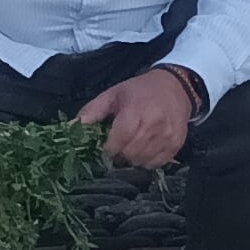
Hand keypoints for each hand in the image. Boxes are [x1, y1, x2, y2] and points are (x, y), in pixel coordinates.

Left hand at [80, 66, 197, 168]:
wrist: (175, 86)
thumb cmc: (140, 90)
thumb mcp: (113, 94)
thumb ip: (92, 111)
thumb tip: (72, 127)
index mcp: (134, 113)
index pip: (117, 144)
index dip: (107, 148)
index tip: (104, 145)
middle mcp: (152, 127)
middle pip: (129, 155)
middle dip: (119, 154)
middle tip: (118, 146)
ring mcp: (167, 137)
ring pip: (142, 161)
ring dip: (133, 159)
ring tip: (131, 146)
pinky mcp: (176, 144)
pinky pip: (158, 163)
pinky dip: (148, 160)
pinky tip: (145, 149)